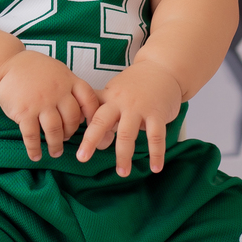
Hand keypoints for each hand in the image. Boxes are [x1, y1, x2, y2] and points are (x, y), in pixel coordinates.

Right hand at [0, 53, 101, 161]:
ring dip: (56, 145)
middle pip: (72, 119)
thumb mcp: (58, 70)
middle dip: (70, 132)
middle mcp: (57, 91)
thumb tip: (82, 115)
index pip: (89, 99)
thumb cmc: (34, 69)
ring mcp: (41, 102)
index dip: (92, 115)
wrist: (5, 65)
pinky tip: (35, 155)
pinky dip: (34, 148)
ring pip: (54, 130)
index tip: (91, 127)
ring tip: (55, 152)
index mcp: (68, 80)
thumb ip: (70, 87)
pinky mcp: (24, 112)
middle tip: (66, 139)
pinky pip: (32, 135)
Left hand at [74, 60, 182, 176]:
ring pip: (128, 133)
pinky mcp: (157, 113)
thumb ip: (105, 113)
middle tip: (82, 158)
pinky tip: (156, 168)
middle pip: (102, 120)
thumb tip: (99, 141)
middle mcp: (120, 102)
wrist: (162, 68)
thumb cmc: (136, 84)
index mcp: (108, 97)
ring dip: (124, 155)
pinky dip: (156, 153)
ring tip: (122, 173)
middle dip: (91, 139)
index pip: (90, 114)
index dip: (82, 128)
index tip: (78, 145)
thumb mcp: (115, 91)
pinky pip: (156, 136)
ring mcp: (139, 108)